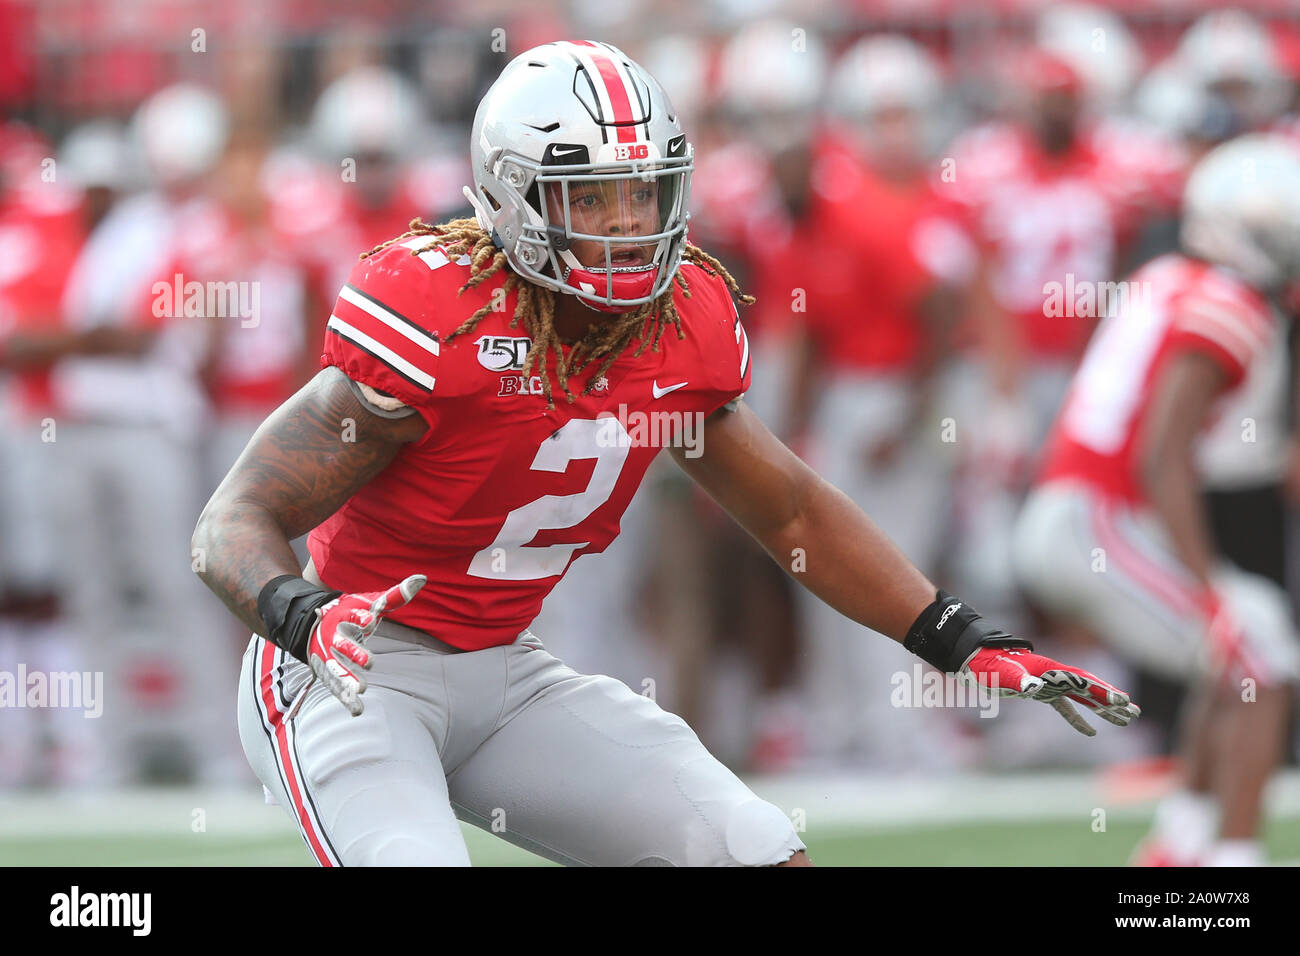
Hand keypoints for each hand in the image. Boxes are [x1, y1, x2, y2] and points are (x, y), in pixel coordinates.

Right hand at [306, 575, 425, 716]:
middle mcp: (336, 637)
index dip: (362, 617)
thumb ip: (395, 595)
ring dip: (347, 680)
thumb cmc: (350, 613)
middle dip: (354, 653)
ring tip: (360, 690)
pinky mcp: (330, 674)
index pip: (353, 615)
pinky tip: (357, 710)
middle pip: (344, 645)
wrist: (315, 626)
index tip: (370, 619)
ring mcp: (331, 657)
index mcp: (345, 616)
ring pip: (338, 669)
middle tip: (369, 662)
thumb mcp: (370, 602)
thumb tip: (422, 578)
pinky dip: (346, 699)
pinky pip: (337, 687)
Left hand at [963, 646, 1140, 736]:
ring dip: (1103, 709)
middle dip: (1112, 700)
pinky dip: (1078, 719)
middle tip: (1136, 712)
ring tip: (1126, 720)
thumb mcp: (1002, 675)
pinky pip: (1065, 707)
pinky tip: (1091, 733)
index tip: (1122, 701)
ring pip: (1082, 697)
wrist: (973, 660)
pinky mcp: (1040, 693)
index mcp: (1049, 669)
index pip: (1081, 680)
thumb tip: (1035, 688)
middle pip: (1089, 687)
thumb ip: (1019, 681)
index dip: (1101, 690)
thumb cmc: (987, 666)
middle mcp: (1053, 675)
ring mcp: (1048, 684)